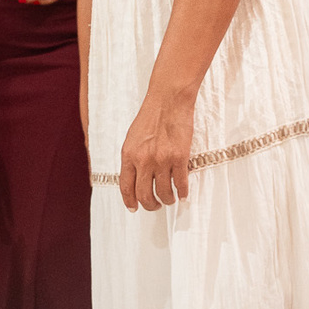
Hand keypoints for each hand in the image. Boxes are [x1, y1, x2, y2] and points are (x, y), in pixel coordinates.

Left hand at [119, 90, 194, 211]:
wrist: (168, 100)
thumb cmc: (151, 116)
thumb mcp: (133, 137)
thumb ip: (133, 157)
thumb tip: (136, 177)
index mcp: (129, 155)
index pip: (126, 186)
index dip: (129, 201)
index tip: (133, 208)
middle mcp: (143, 160)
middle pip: (144, 195)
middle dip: (150, 205)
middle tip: (155, 206)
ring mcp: (161, 160)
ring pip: (163, 192)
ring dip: (167, 200)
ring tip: (169, 199)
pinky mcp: (179, 157)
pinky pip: (180, 183)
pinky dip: (182, 192)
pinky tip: (182, 194)